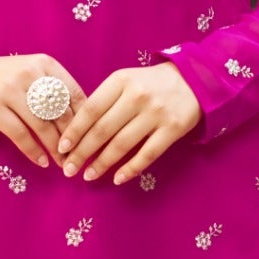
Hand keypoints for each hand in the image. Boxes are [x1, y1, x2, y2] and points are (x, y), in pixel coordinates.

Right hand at [0, 53, 82, 168]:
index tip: (91, 138)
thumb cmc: (7, 77)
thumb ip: (56, 89)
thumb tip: (84, 121)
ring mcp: (9, 90)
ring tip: (63, 163)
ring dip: (54, 149)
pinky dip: (33, 151)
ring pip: (41, 125)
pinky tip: (42, 161)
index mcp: (45, 64)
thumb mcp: (33, 73)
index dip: (85, 120)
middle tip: (79, 156)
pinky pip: (19, 134)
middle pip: (59, 112)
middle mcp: (29, 73)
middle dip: (72, 138)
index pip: (74, 94)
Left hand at [57, 63, 201, 184]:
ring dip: (102, 163)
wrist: (195, 79)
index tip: (62, 148)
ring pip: (122, 144)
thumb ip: (105, 100)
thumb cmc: (151, 83)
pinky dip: (130, 168)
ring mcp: (156, 113)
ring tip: (88, 175)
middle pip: (102, 130)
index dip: (74, 131)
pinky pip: (147, 154)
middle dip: (82, 152)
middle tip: (68, 169)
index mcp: (121, 80)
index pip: (91, 109)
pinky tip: (117, 179)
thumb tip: (77, 131)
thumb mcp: (126, 80)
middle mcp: (137, 96)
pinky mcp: (173, 129)